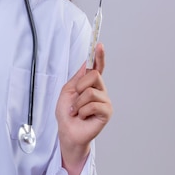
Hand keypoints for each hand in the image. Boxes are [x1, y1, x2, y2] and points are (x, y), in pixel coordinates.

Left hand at [55, 43, 111, 174]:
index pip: (98, 67)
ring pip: (90, 91)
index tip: (98, 44)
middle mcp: (100, 90)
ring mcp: (105, 101)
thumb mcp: (68, 91)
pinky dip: (82, 111)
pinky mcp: (107, 111)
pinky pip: (93, 104)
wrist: (67, 130)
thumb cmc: (67, 112)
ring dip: (78, 103)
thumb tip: (87, 64)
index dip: (99, 56)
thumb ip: (78, 78)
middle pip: (93, 76)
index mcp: (90, 84)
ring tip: (77, 111)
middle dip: (79, 87)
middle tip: (74, 99)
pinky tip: (82, 117)